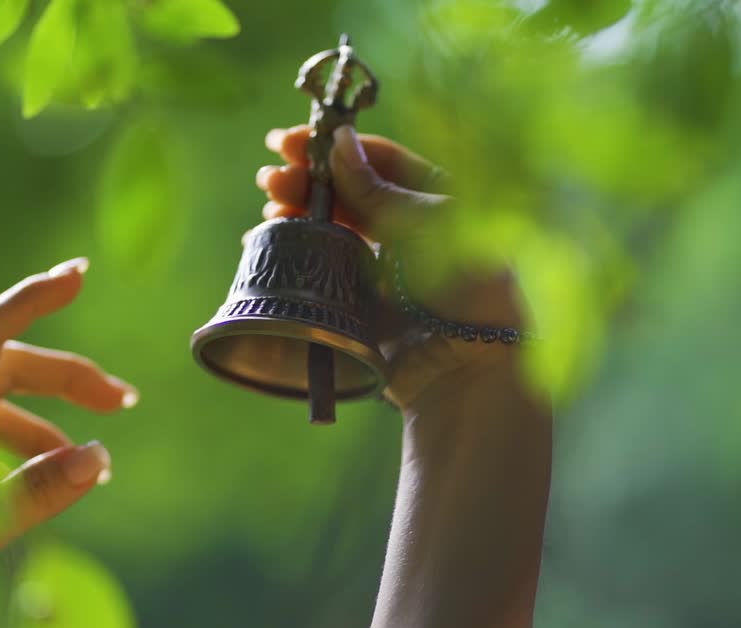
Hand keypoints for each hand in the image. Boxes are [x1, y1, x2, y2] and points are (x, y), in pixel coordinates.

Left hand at [0, 258, 132, 627]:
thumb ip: (34, 494)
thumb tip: (100, 456)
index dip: (34, 298)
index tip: (79, 273)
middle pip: (8, 367)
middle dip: (69, 379)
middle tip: (123, 403)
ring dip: (47, 424)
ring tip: (87, 467)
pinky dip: (15, 448)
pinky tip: (37, 486)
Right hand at [257, 126, 532, 410]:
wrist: (470, 371)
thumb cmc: (468, 286)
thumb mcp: (429, 224)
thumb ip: (378, 189)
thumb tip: (339, 144)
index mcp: (437, 198)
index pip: (379, 161)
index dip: (336, 149)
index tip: (293, 144)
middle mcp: (409, 228)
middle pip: (349, 192)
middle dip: (308, 180)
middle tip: (270, 179)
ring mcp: (383, 266)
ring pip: (332, 227)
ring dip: (297, 211)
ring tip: (270, 207)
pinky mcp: (361, 302)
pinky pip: (323, 268)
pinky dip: (296, 251)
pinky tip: (270, 239)